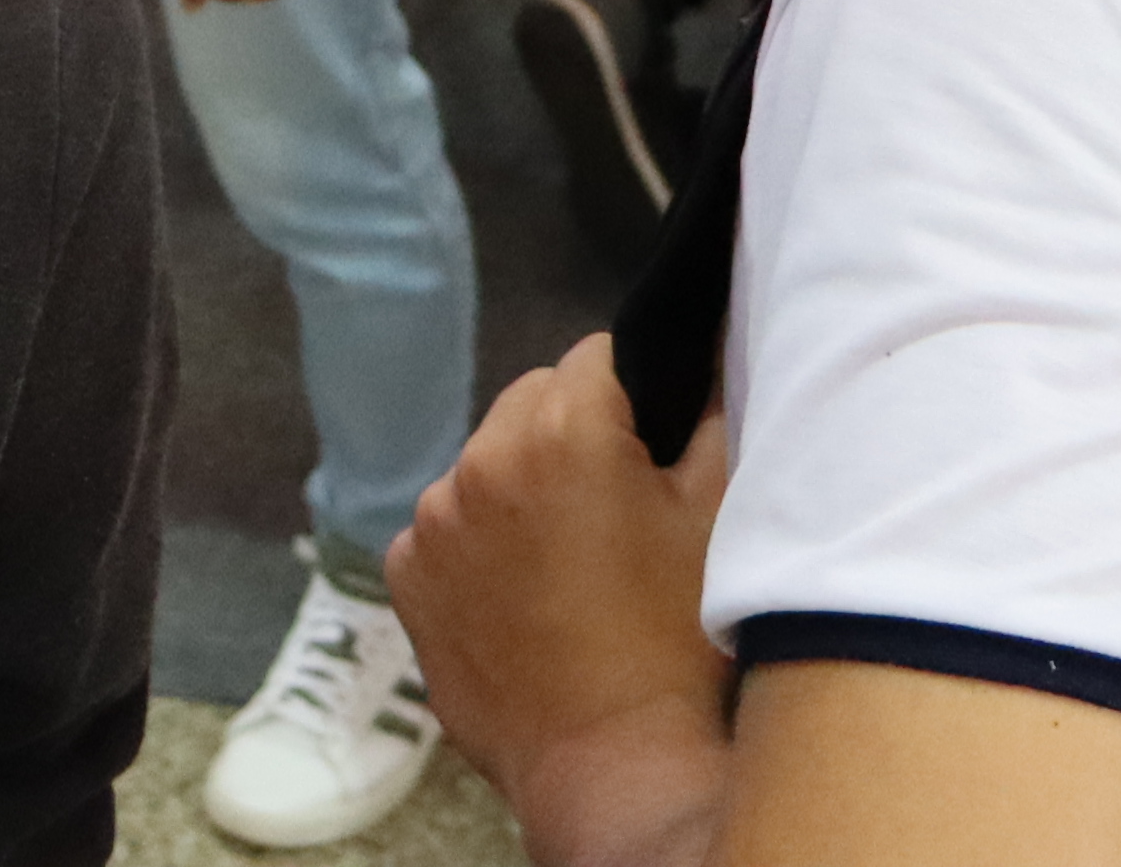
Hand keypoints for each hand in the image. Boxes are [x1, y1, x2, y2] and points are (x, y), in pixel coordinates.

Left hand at [394, 344, 731, 866]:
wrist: (611, 764)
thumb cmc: (677, 641)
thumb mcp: (714, 515)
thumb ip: (705, 414)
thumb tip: (696, 355)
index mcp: (559, 432)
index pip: (597, 357)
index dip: (634, 394)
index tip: (651, 443)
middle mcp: (479, 461)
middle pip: (532, 402)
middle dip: (571, 435)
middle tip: (615, 508)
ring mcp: (432, 521)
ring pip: (485, 465)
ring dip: (519, 489)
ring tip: (569, 562)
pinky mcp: (406, 575)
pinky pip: (446, 528)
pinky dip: (478, 545)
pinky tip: (524, 596)